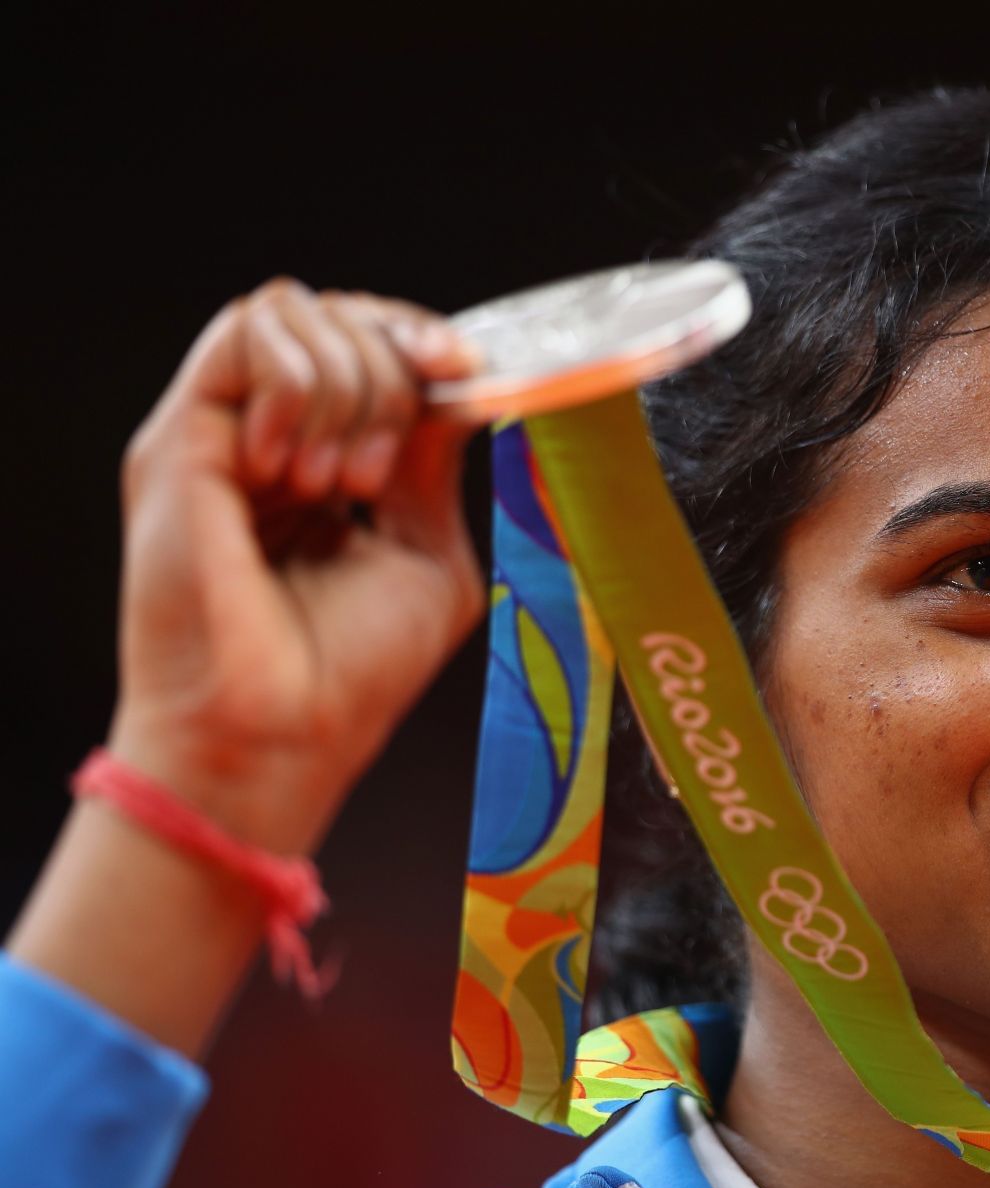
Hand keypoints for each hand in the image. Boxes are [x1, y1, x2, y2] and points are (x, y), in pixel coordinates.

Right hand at [109, 278, 487, 856]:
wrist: (280, 733)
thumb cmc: (348, 674)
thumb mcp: (425, 552)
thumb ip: (432, 463)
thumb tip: (455, 381)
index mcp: (330, 467)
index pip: (375, 351)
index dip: (422, 341)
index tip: (466, 369)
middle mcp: (273, 439)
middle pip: (340, 316)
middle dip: (391, 364)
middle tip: (381, 469)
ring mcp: (225, 433)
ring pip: (291, 311)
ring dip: (346, 383)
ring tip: (338, 485)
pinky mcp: (183, 437)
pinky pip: (244, 334)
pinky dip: (296, 383)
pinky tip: (297, 472)